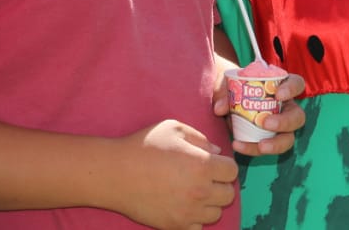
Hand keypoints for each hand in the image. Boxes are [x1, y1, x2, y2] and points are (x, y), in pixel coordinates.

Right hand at [112, 120, 236, 229]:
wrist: (116, 173)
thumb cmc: (144, 146)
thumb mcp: (173, 128)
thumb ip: (200, 138)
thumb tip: (217, 154)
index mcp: (202, 165)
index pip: (232, 171)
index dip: (224, 165)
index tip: (213, 164)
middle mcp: (200, 191)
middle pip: (228, 194)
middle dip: (220, 185)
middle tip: (204, 178)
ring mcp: (188, 212)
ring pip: (216, 213)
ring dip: (209, 203)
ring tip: (193, 192)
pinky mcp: (175, 226)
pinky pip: (198, 227)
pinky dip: (194, 219)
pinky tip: (183, 206)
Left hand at [212, 72, 306, 156]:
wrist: (225, 101)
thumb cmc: (233, 87)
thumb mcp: (228, 84)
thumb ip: (225, 93)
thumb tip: (220, 109)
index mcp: (281, 87)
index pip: (297, 84)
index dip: (292, 89)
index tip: (278, 95)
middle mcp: (285, 108)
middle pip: (298, 117)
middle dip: (284, 122)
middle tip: (266, 123)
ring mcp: (279, 126)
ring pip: (288, 138)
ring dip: (276, 144)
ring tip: (260, 146)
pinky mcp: (268, 140)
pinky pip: (267, 148)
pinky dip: (253, 149)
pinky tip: (239, 146)